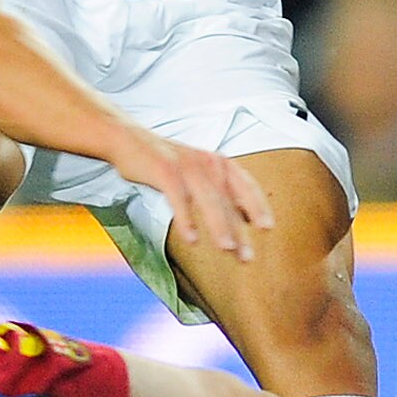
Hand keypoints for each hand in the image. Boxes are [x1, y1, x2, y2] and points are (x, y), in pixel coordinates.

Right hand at [112, 131, 274, 261]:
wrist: (128, 139)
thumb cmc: (166, 163)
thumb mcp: (199, 172)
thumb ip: (221, 192)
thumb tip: (247, 218)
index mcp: (218, 162)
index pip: (246, 185)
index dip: (258, 206)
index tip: (267, 228)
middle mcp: (207, 162)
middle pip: (227, 199)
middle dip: (238, 229)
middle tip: (247, 256)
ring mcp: (186, 165)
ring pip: (208, 199)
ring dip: (219, 226)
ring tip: (226, 249)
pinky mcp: (164, 170)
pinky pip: (178, 198)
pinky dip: (186, 219)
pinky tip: (191, 239)